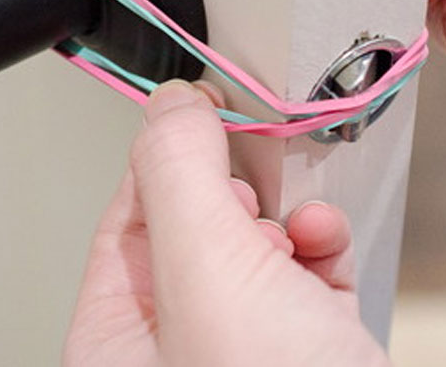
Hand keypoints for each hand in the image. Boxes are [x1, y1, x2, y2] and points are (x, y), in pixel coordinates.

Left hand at [63, 81, 389, 366]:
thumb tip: (169, 104)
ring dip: (287, 220)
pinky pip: (305, 280)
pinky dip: (321, 253)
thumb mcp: (210, 274)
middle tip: (262, 177)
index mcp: (117, 339)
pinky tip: (328, 248)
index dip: (166, 157)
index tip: (203, 111)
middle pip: (196, 227)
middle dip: (239, 192)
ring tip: (303, 226)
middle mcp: (174, 349)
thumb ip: (179, 175)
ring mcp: (244, 353)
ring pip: (257, 249)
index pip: (125, 218)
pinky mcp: (307, 354)